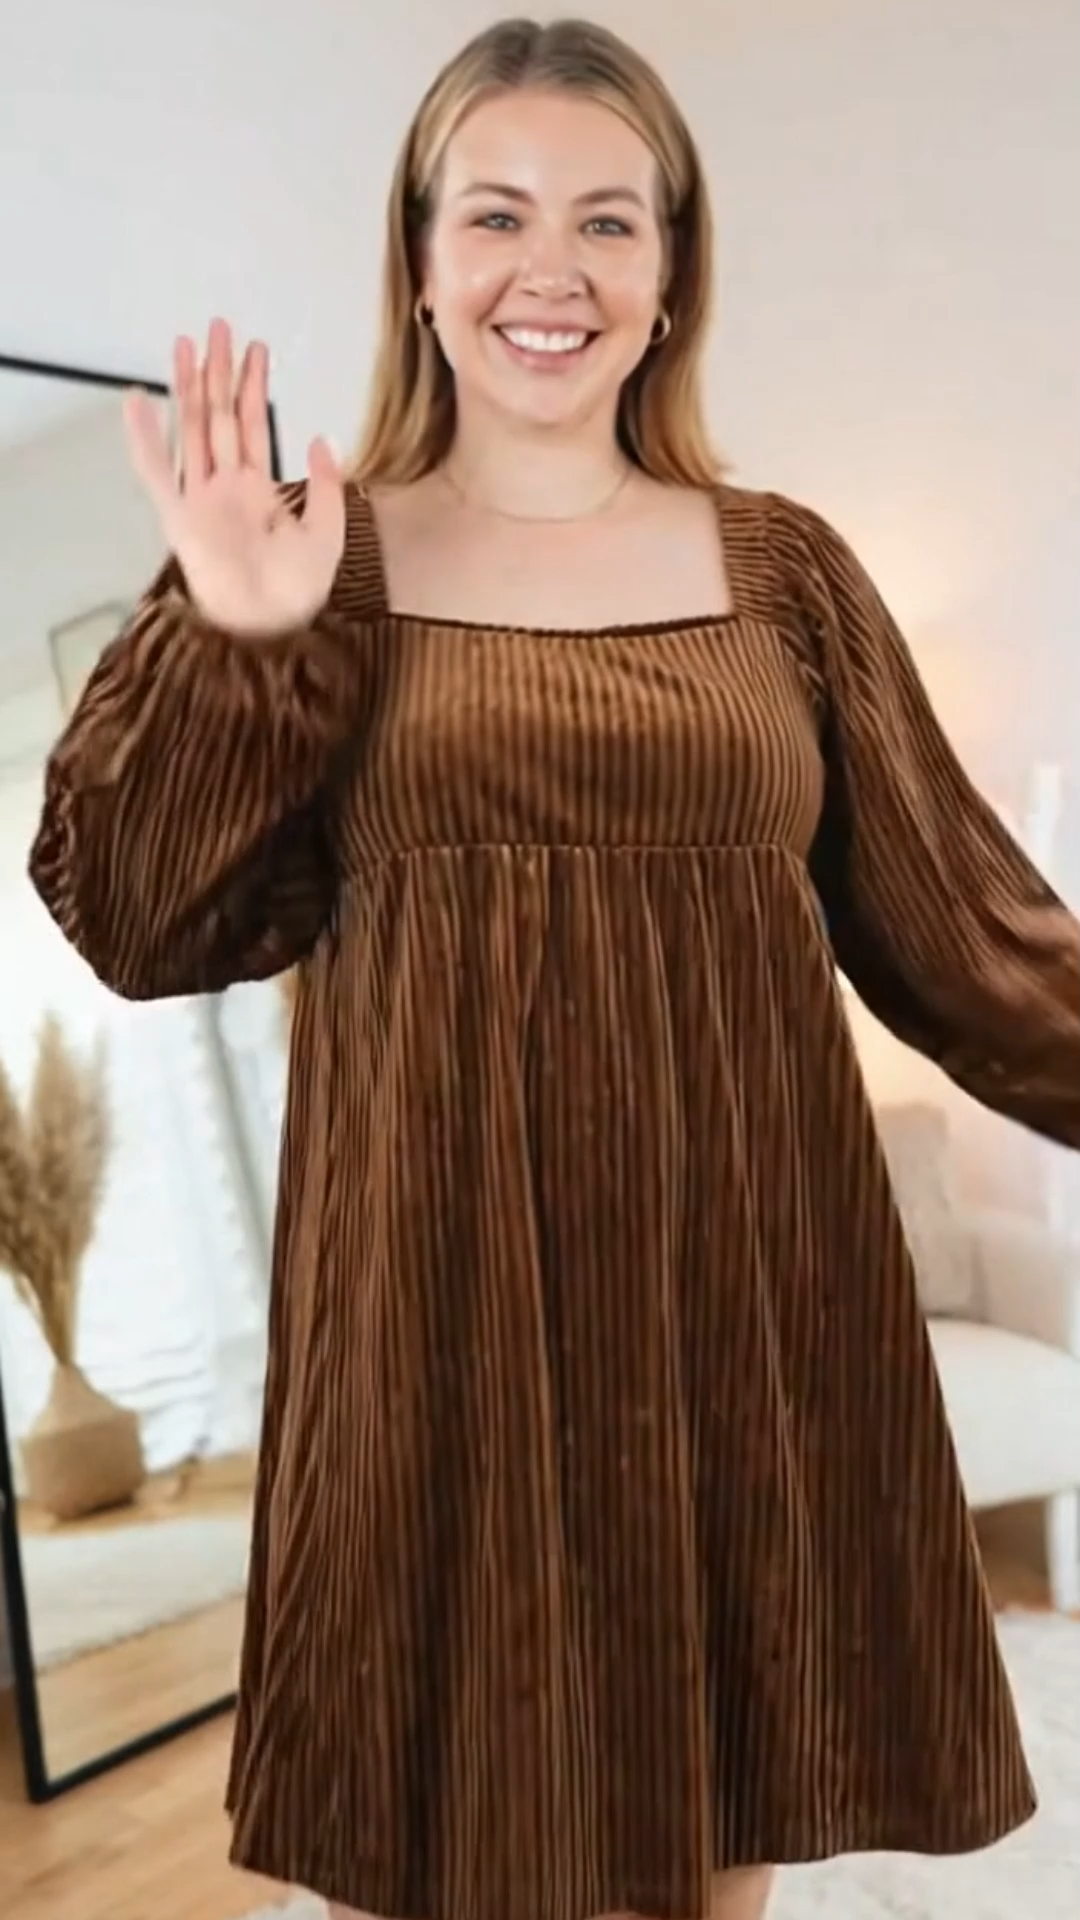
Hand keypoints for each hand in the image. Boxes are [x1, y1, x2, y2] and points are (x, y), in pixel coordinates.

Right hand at [123, 319, 345, 637]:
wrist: (271, 630)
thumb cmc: (297, 594)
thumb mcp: (327, 534)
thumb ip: (327, 487)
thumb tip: (320, 438)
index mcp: (259, 490)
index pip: (254, 426)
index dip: (255, 387)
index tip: (257, 348)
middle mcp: (226, 488)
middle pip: (220, 417)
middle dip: (220, 371)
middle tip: (220, 327)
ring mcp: (200, 500)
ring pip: (192, 430)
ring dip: (189, 387)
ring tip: (187, 345)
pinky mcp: (179, 518)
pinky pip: (157, 472)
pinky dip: (145, 438)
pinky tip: (137, 402)